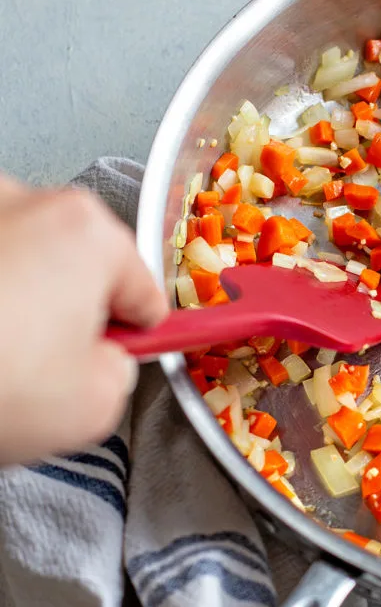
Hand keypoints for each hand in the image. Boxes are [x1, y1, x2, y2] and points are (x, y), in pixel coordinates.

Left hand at [0, 173, 166, 464]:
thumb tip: (103, 362)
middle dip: (67, 310)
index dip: (138, 330)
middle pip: (74, 261)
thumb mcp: (93, 407)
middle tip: (47, 369)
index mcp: (84, 232)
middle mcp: (21, 199)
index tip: (128, 350)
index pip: (141, 286)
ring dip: (13, 299)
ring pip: (15, 259)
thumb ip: (120, 373)